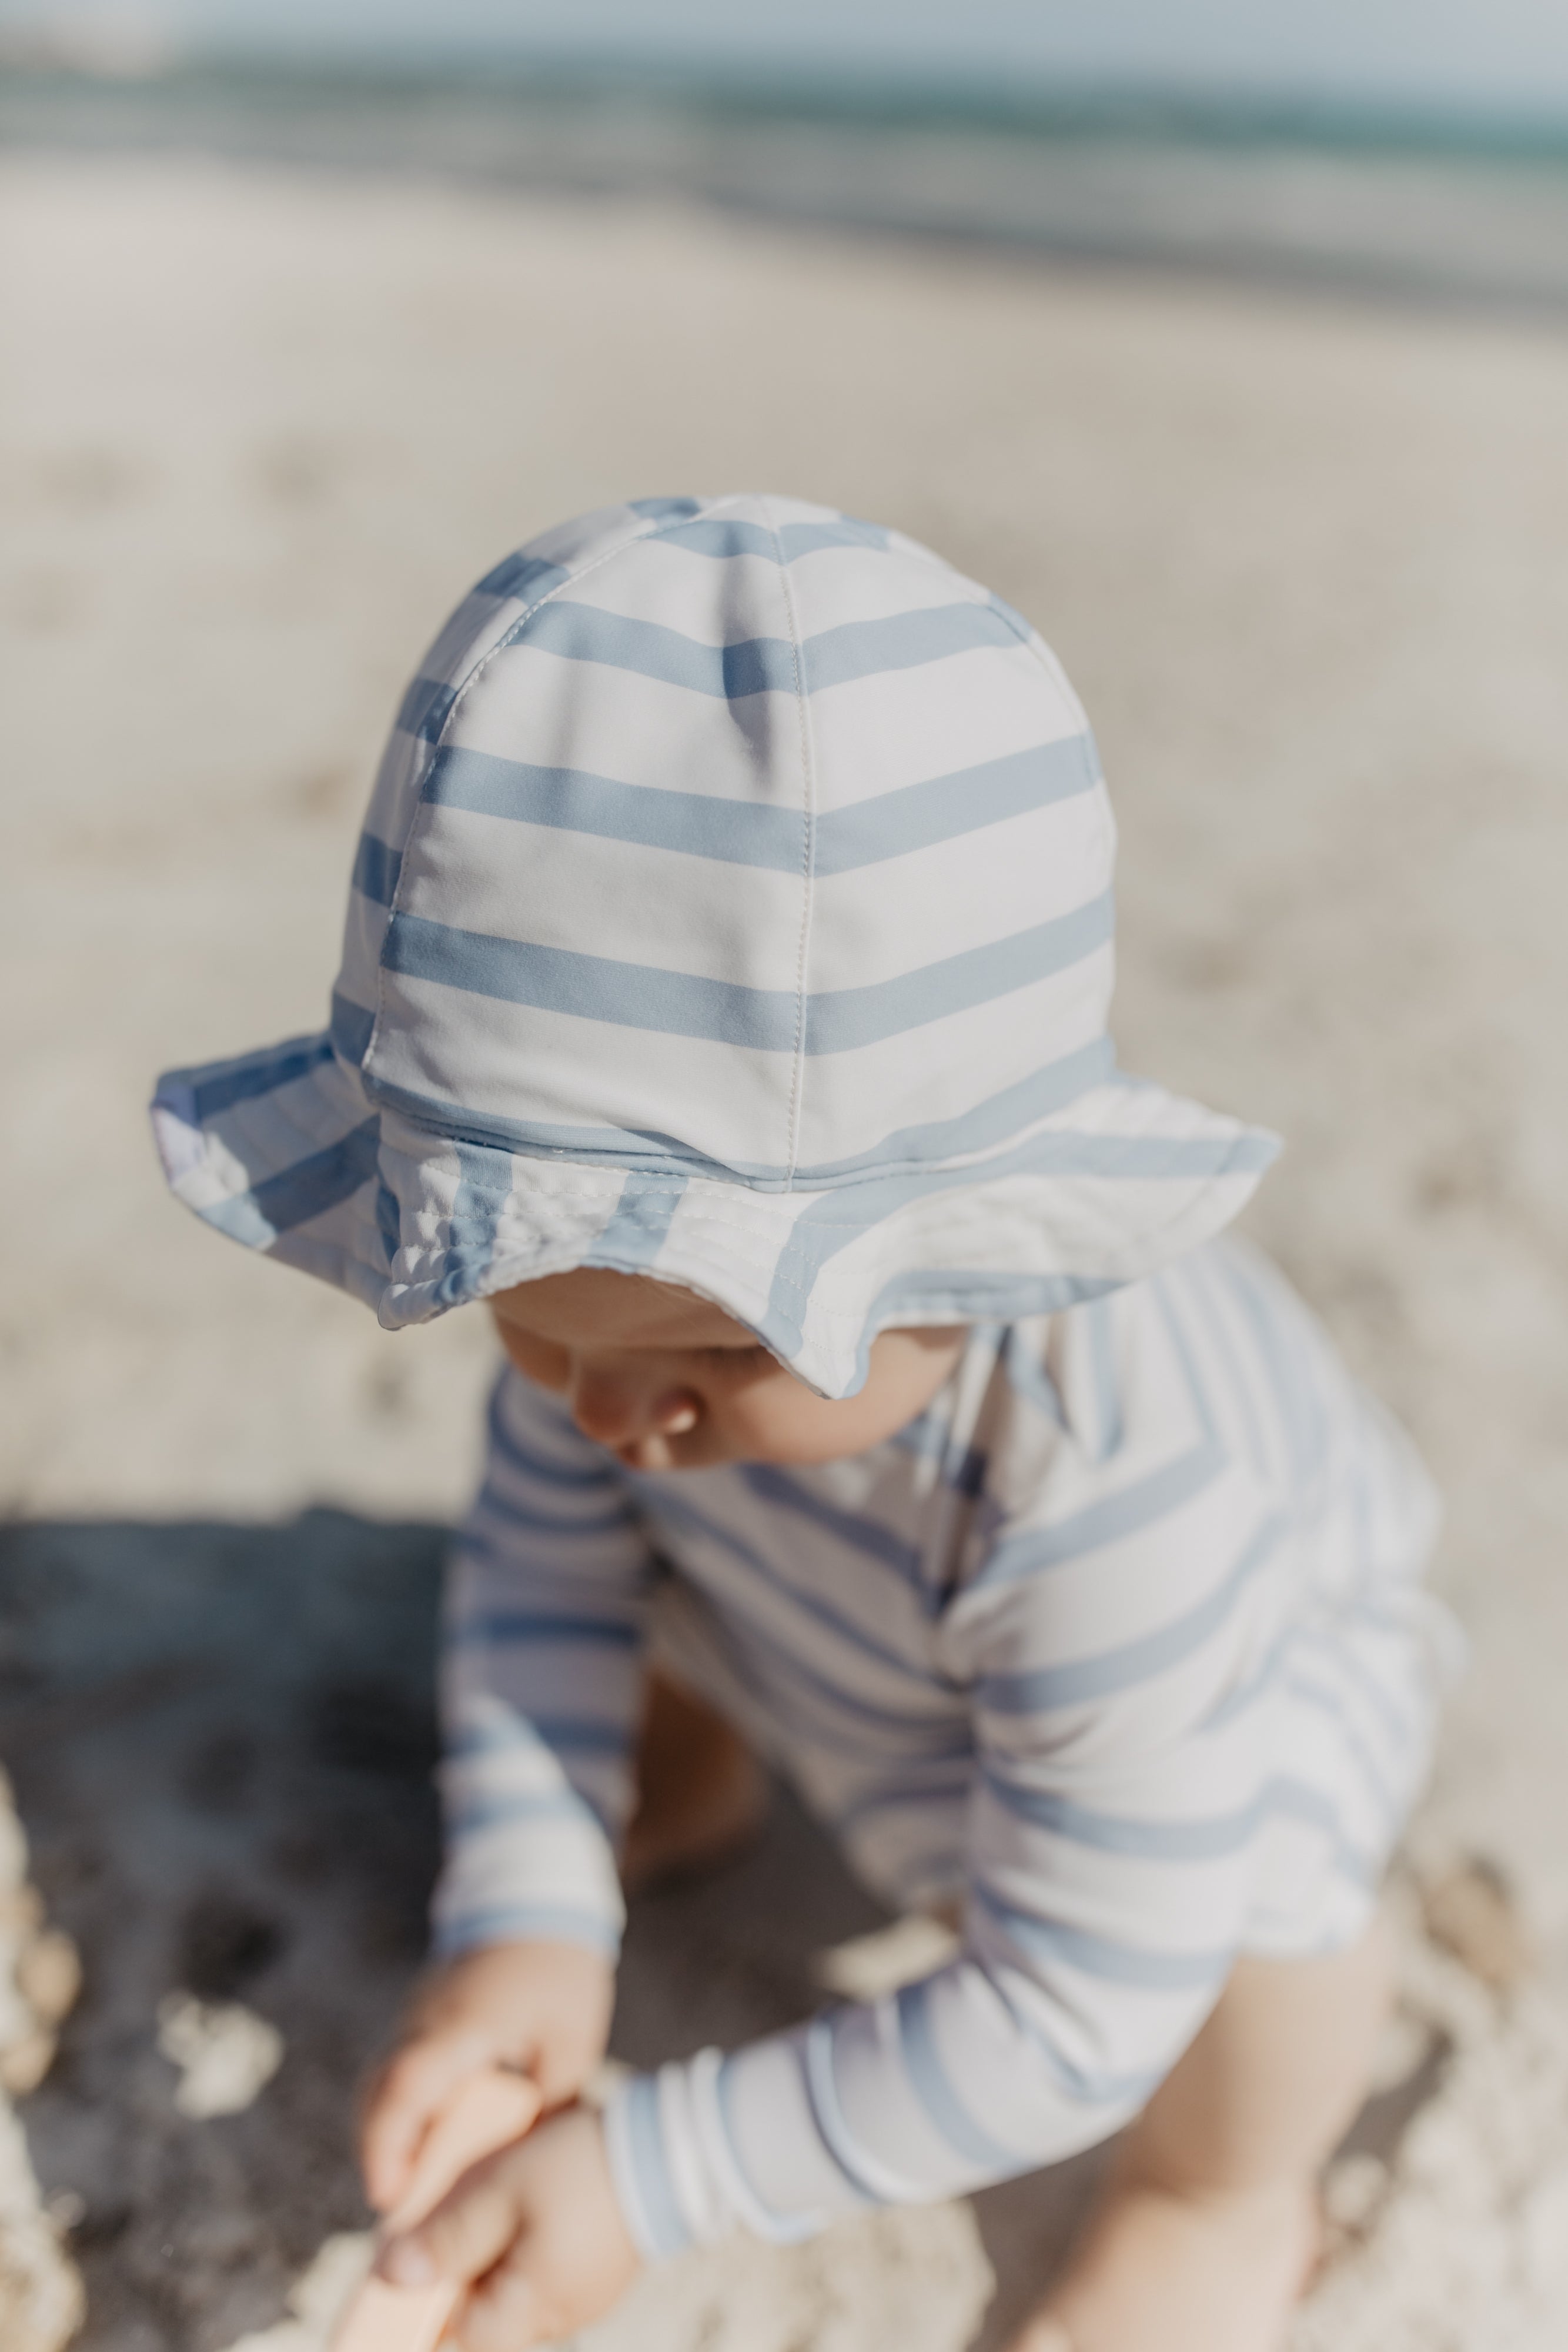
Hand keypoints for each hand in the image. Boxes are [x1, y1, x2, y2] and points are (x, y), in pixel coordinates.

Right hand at [360, 1940, 614, 2216]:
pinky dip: (400, 2107)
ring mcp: (418, 2013)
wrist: (538, 1895)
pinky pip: (399, 2066)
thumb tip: (531, 2161)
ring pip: (381, 2081)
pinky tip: (425, 2139)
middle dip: (379, 2153)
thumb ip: (549, 2099)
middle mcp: (426, 2020)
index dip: (388, 2146)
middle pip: (377, 2092)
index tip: (387, 2198)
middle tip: (396, 2209)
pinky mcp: (422, 2013)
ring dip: (386, 2132)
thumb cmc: (559, 1966)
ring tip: (408, 2185)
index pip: (405, 2087)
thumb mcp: (572, 2039)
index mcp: (462, 2025)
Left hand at [377, 2103, 641, 2350]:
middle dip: (459, 2270)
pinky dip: (527, 2243)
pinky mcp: (601, 2275)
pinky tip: (532, 2200)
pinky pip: (547, 2271)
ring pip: (515, 2289)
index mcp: (527, 2310)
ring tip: (495, 2196)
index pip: (455, 2337)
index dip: (422, 2305)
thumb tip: (392, 2275)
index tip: (405, 2268)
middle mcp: (557, 2318)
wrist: (668, 2146)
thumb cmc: (577, 2168)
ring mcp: (584, 2299)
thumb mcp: (498, 2192)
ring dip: (494, 2253)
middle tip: (451, 2215)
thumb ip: (445, 2238)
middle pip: (484, 2313)